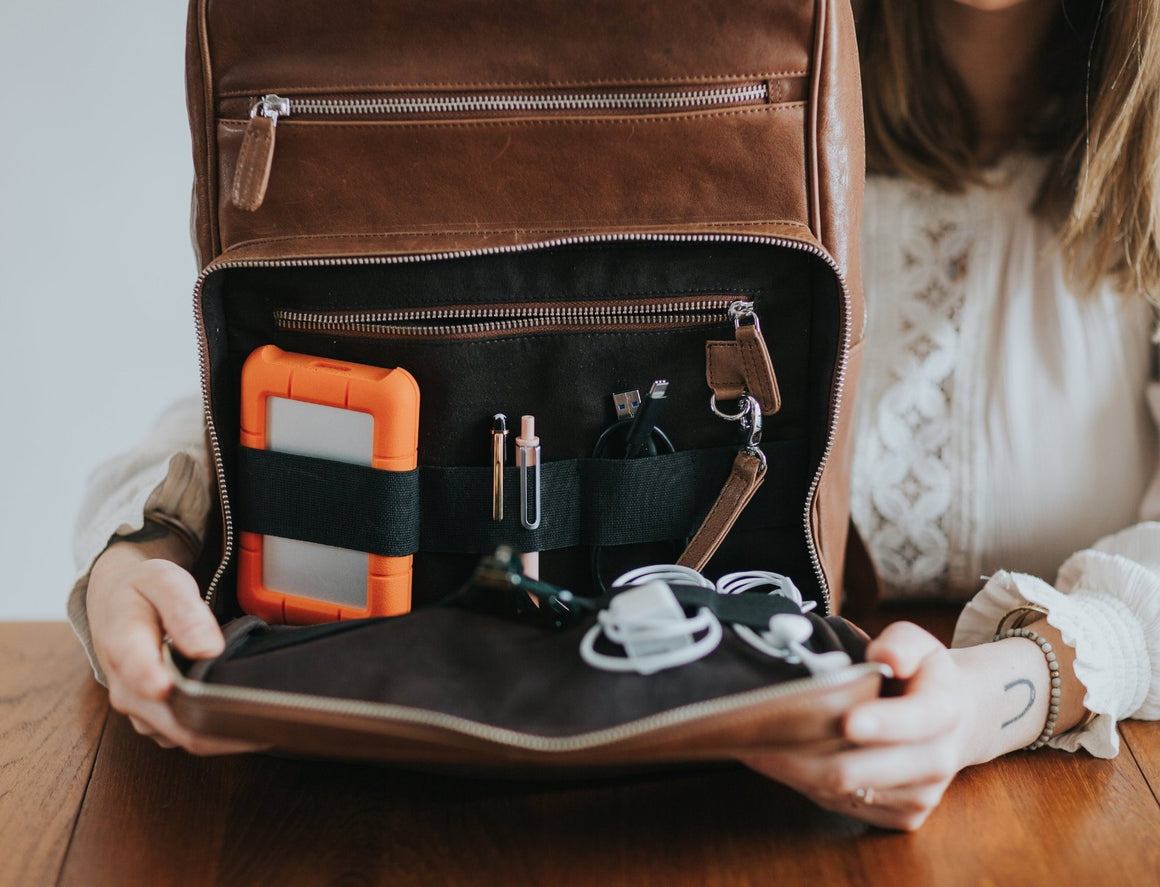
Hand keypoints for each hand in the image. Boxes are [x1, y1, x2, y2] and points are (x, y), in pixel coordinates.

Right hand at [87, 534, 265, 754]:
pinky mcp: (152, 722)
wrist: (116, 605)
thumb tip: (208, 648)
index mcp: (124, 648)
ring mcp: (139, 711)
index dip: (179, 689)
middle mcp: (127, 689)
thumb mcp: (163, 582)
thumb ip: (184, 611)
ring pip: (186, 736)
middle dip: (224, 720)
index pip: (144, 676)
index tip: (210, 692)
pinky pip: (187, 736)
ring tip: (265, 711)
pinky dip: (215, 730)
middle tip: (273, 713)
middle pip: (177, 723)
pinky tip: (242, 713)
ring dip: (223, 729)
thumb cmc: (143, 591)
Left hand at [738, 622, 974, 830]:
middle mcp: (936, 761)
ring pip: (840, 791)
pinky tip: (783, 759)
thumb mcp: (919, 643)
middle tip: (753, 732)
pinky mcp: (901, 818)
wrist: (956, 721)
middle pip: (857, 770)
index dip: (879, 723)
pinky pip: (841, 805)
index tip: (845, 720)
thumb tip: (884, 657)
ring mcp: (920, 796)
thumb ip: (901, 644)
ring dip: (792, 770)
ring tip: (754, 742)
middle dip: (799, 754)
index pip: (912, 721)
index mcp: (943, 712)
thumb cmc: (922, 675)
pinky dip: (805, 784)